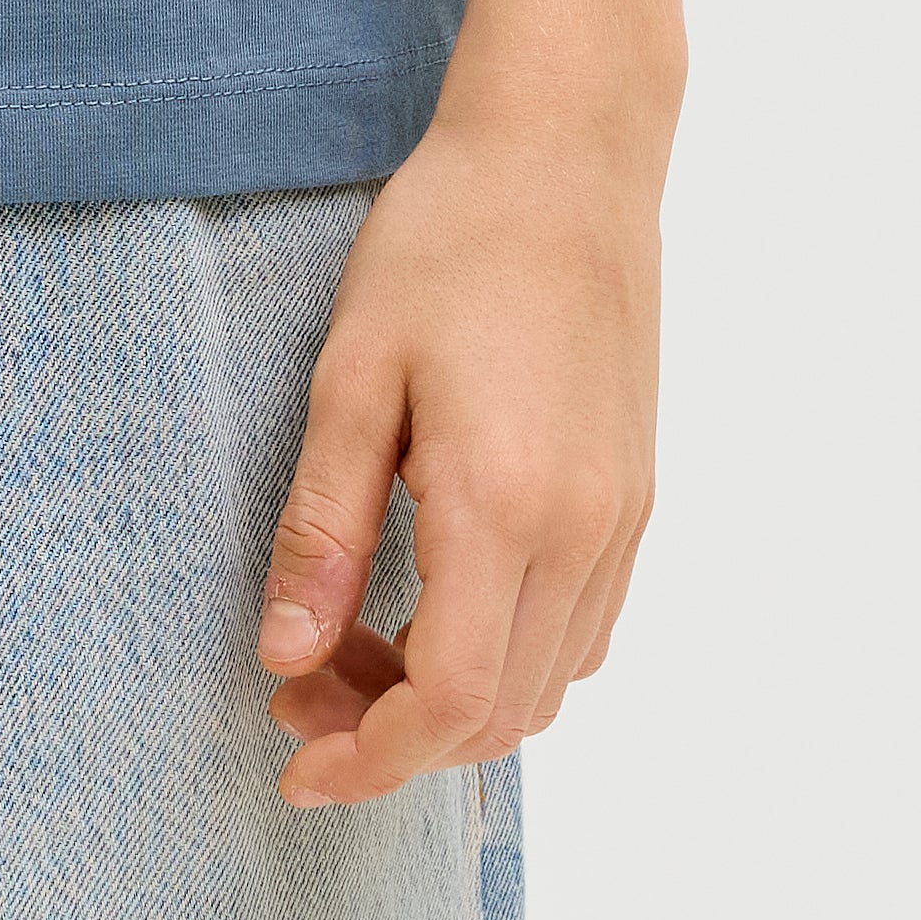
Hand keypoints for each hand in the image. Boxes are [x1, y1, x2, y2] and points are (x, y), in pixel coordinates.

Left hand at [254, 88, 662, 806]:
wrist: (565, 154)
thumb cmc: (446, 241)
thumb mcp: (352, 375)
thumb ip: (321, 527)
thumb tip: (284, 658)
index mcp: (506, 504)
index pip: (452, 701)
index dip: (371, 757)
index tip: (294, 765)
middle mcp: (585, 531)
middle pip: (502, 713)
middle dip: (393, 736)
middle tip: (296, 695)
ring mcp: (624, 517)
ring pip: (549, 683)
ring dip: (451, 702)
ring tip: (348, 647)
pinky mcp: (635, 495)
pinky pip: (582, 628)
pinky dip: (507, 657)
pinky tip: (431, 606)